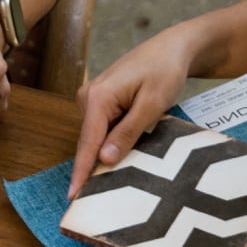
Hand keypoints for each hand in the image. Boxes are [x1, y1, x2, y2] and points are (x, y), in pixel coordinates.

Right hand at [69, 24, 198, 197]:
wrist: (173, 48)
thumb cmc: (165, 71)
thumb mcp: (152, 104)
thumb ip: (128, 132)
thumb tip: (104, 160)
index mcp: (98, 96)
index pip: (87, 142)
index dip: (82, 171)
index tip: (73, 197)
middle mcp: (89, 96)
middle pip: (89, 142)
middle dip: (94, 167)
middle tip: (101, 198)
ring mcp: (94, 98)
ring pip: (97, 137)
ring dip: (107, 154)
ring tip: (119, 176)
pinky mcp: (102, 101)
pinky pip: (103, 129)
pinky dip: (112, 142)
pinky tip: (124, 153)